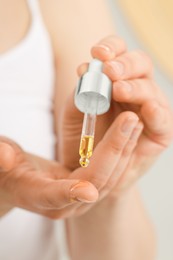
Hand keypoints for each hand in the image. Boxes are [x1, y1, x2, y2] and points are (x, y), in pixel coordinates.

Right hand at [0, 119, 139, 218]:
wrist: (16, 182)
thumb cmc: (8, 170)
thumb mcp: (3, 162)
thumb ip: (3, 159)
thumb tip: (4, 155)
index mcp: (38, 197)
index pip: (55, 197)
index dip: (70, 193)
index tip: (87, 189)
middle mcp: (64, 204)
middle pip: (94, 181)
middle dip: (113, 150)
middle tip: (129, 120)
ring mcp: (80, 198)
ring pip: (109, 177)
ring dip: (124, 149)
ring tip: (134, 122)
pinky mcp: (89, 187)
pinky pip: (111, 171)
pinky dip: (121, 151)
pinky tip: (129, 132)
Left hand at [59, 35, 172, 199]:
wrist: (88, 171)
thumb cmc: (82, 138)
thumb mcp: (75, 111)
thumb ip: (80, 91)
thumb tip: (85, 68)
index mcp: (116, 81)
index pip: (119, 54)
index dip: (112, 48)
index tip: (97, 53)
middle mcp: (136, 91)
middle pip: (140, 65)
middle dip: (125, 65)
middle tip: (110, 71)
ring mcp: (150, 110)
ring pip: (151, 89)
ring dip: (136, 87)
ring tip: (118, 90)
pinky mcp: (159, 132)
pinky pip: (162, 118)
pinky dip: (155, 112)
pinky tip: (144, 110)